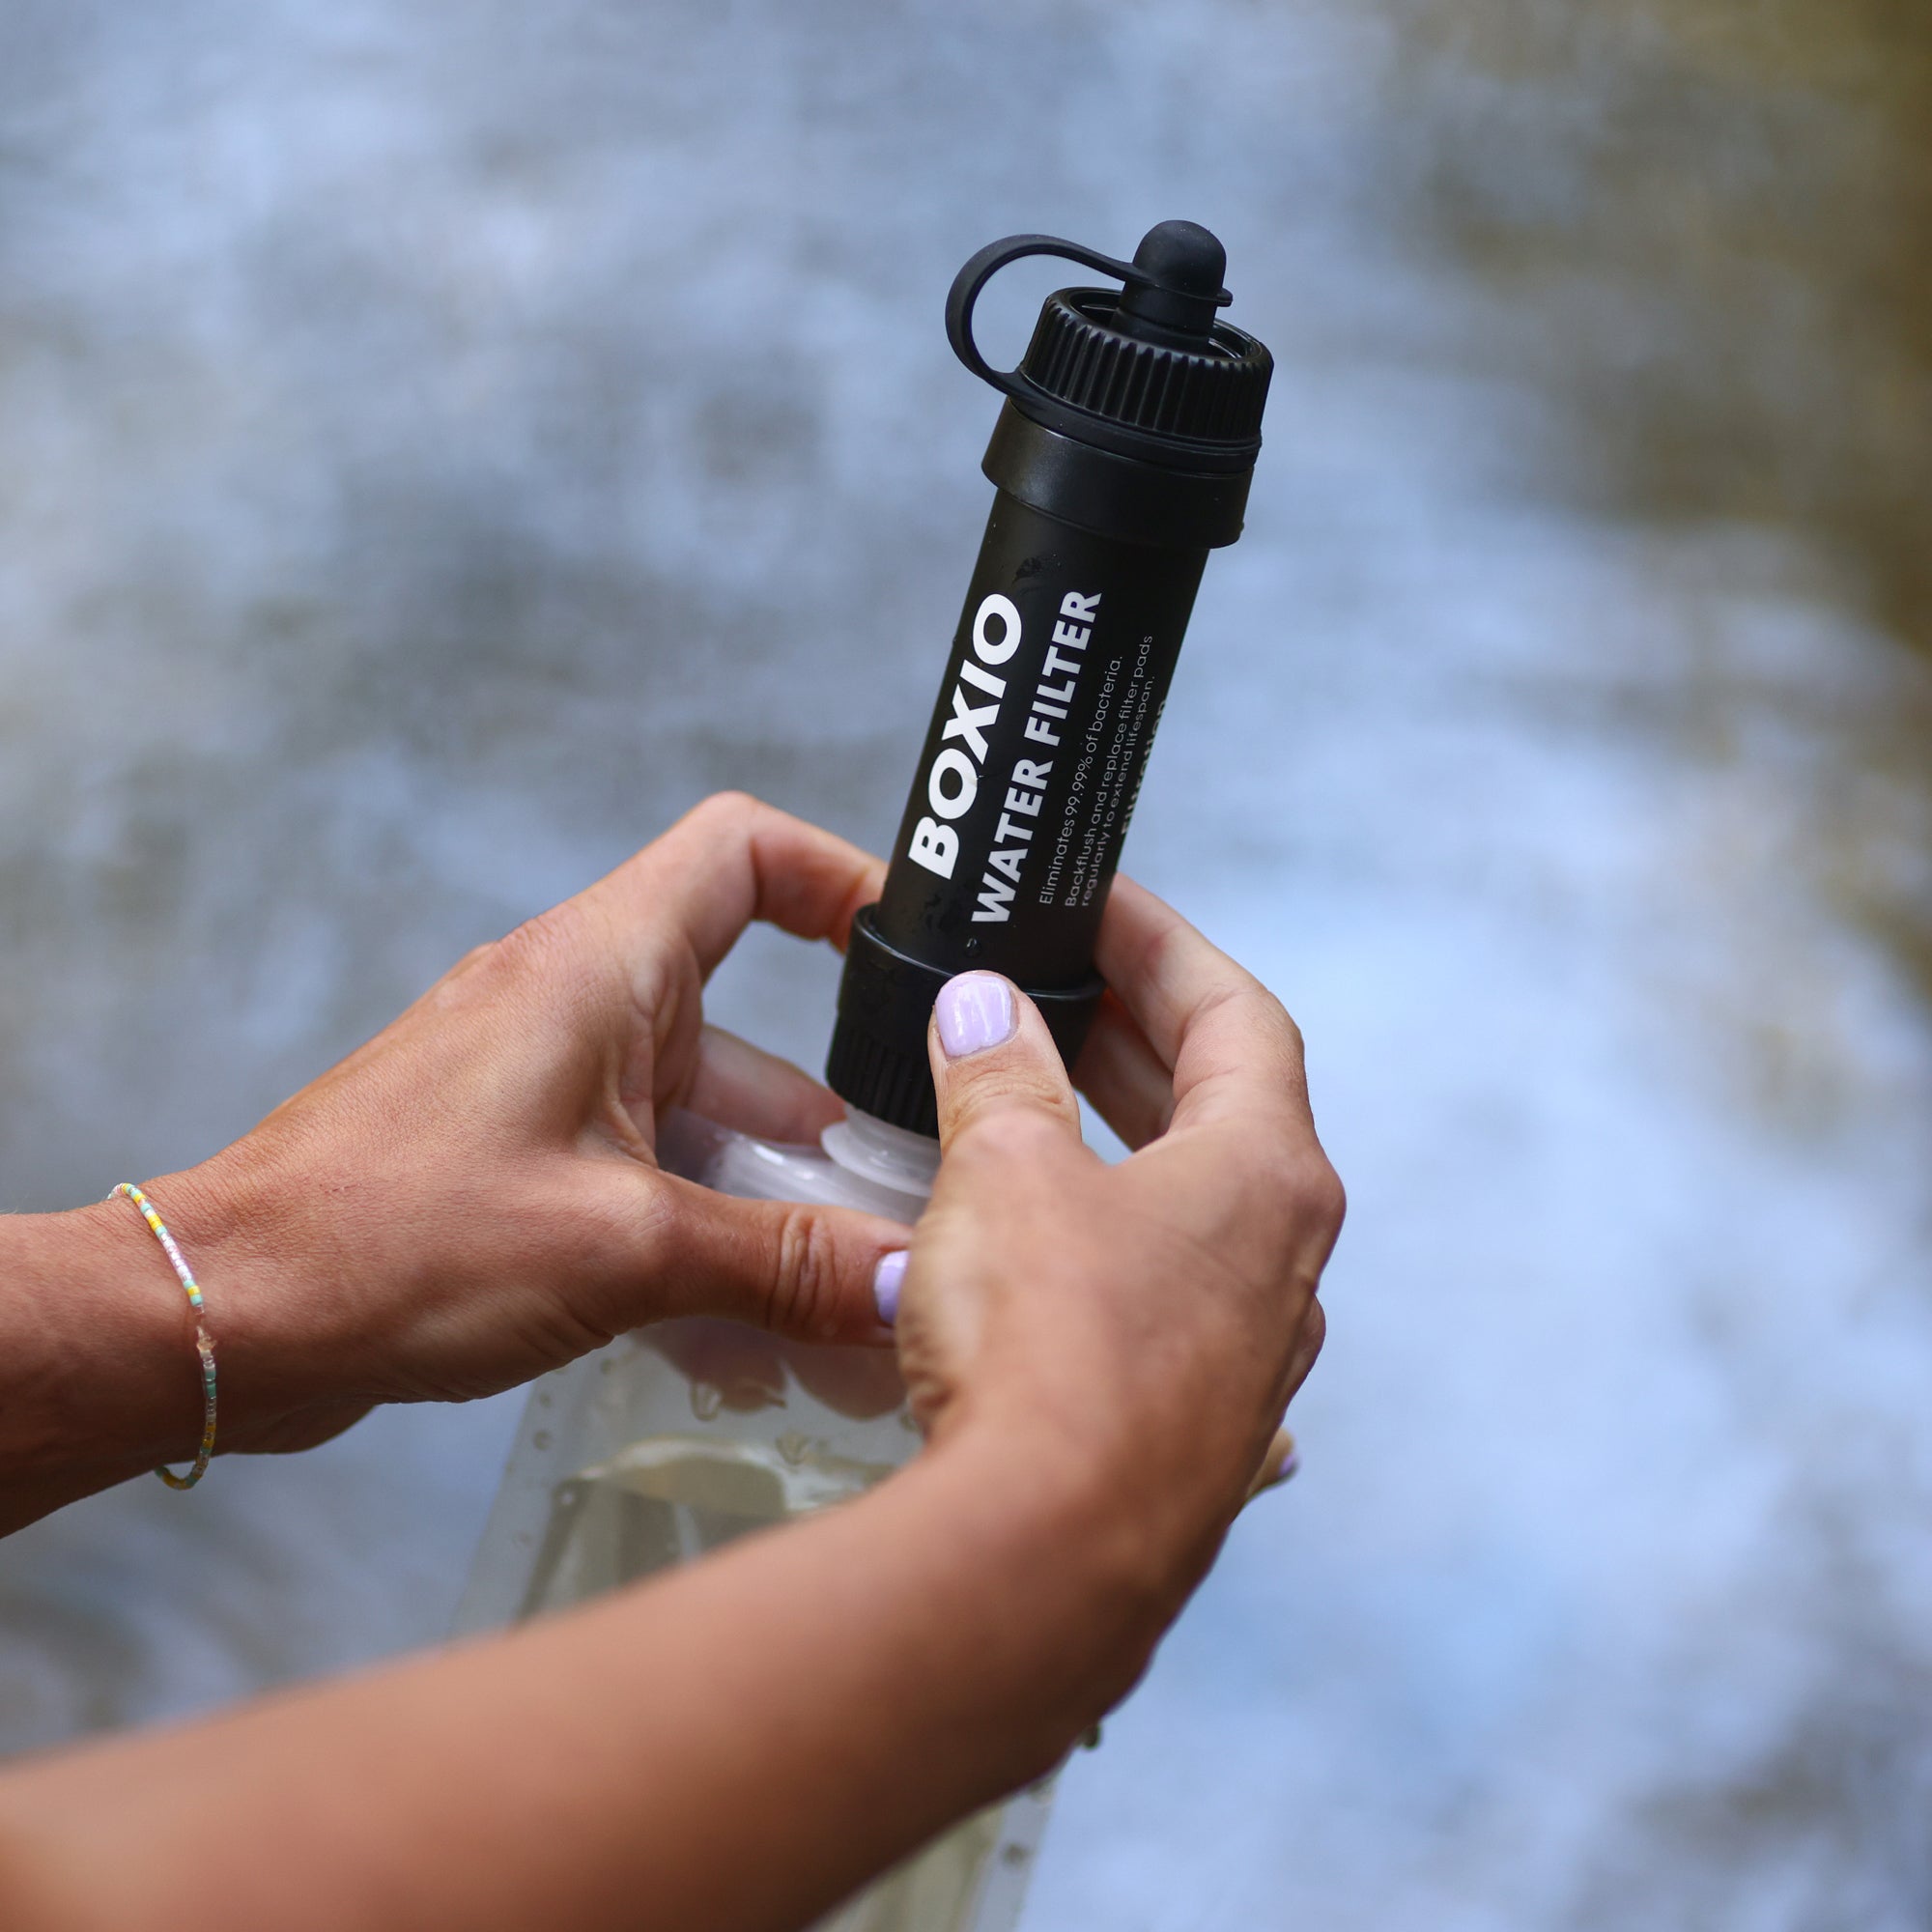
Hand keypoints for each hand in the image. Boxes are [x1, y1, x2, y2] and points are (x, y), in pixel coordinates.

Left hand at [156, 794, 905, 1455]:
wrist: (224, 1315)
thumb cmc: (392, 1239)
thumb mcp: (624, 1250)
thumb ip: (782, 1263)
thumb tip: (911, 1283)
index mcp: (598, 968)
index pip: (744, 853)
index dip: (840, 877)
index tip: (912, 954)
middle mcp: (574, 1007)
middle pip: (745, 1027)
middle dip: (824, 1130)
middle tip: (901, 1211)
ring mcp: (541, 1086)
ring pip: (696, 1124)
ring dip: (764, 1212)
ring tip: (834, 1314)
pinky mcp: (514, 1161)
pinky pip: (640, 1182)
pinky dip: (695, 1246)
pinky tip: (742, 1351)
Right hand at [887, 878, 1341, 1644]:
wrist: (1049, 1562)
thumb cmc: (1049, 1349)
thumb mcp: (1007, 1173)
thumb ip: (1000, 1074)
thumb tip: (984, 1009)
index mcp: (1267, 1172)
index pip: (1235, 1012)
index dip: (1160, 946)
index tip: (1093, 904)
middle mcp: (1283, 1260)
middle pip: (1222, 1108)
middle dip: (1132, 1039)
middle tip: (1050, 989)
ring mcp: (1250, 1351)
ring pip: (1192, 1208)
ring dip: (1117, 1141)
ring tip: (1027, 1098)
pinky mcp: (1198, 1423)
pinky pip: (1161, 1294)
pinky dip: (1103, 1240)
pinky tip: (1035, 1247)